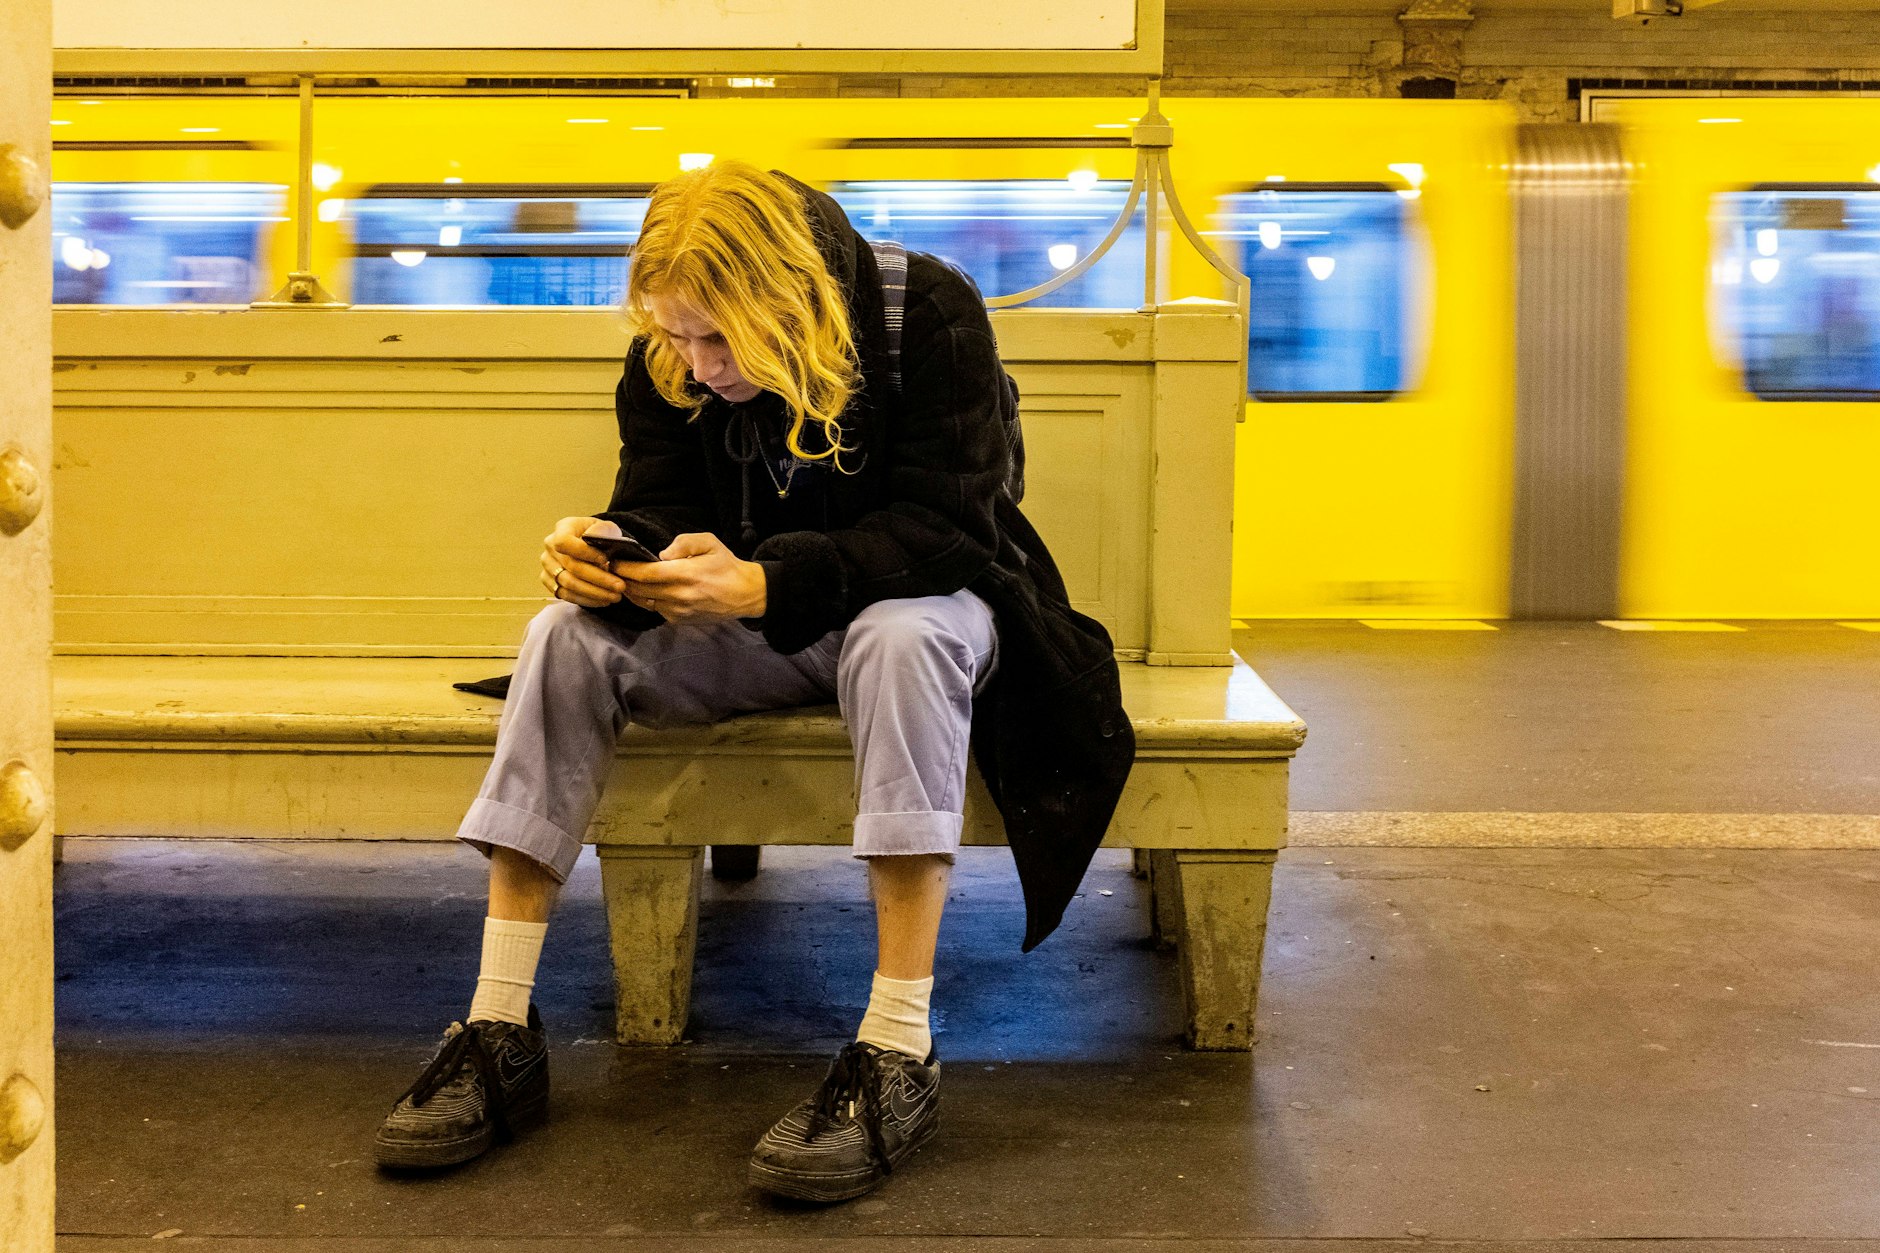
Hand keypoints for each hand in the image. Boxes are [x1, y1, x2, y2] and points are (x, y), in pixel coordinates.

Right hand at [541, 517, 627, 606]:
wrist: (592, 546)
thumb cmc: (600, 535)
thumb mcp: (606, 528)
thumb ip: (602, 530)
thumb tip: (595, 538)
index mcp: (562, 528)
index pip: (564, 542)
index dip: (584, 552)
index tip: (606, 560)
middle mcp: (550, 547)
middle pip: (571, 566)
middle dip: (598, 578)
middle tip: (620, 586)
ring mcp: (548, 566)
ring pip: (568, 584)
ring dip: (594, 592)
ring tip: (615, 596)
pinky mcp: (549, 582)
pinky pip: (565, 595)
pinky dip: (586, 599)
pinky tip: (603, 600)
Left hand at [617, 532, 766, 622]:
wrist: (744, 594)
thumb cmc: (726, 565)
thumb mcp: (709, 542)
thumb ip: (683, 543)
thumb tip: (660, 554)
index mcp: (686, 574)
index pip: (646, 574)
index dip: (626, 568)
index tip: (614, 560)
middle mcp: (679, 596)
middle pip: (639, 589)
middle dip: (623, 578)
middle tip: (612, 568)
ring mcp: (678, 611)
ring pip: (644, 601)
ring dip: (632, 591)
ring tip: (624, 578)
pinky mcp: (679, 620)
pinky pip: (655, 609)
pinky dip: (646, 599)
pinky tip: (644, 589)